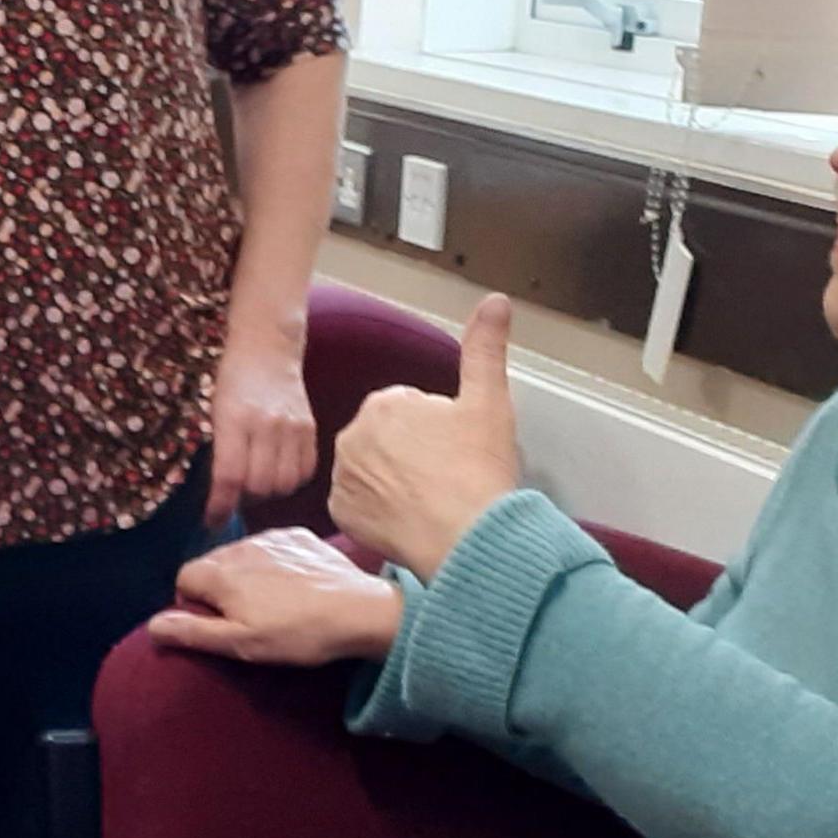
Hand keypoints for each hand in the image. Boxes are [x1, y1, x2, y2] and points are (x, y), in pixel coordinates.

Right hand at [150, 529, 404, 666]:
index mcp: (219, 573)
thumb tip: (152, 625)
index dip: (194, 605)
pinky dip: (274, 564)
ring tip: (274, 603)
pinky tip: (294, 586)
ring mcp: (272, 537)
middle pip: (211, 565)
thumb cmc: (296, 633)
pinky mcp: (299, 535)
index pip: (182, 579)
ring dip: (246, 575)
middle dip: (220, 589)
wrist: (360, 611)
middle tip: (249, 618)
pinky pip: (271, 547)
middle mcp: (240, 546)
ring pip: (241, 555)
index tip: (220, 626)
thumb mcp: (240, 643)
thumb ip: (192, 631)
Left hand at [205, 334, 316, 525]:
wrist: (267, 350)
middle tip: (235, 491)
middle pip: (259, 486)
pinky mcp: (312, 429)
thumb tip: (223, 497)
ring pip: (284, 484)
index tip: (213, 521)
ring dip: (268, 492)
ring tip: (257, 479)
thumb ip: (221, 452)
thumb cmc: (232, 383)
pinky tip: (278, 470)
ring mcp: (293, 427)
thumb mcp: (214, 413)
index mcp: (234, 419)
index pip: (230, 476)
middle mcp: (266, 425)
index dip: (221, 505)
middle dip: (244, 498)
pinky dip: (290, 480)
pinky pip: (305, 472)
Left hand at [330, 295, 526, 579]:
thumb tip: (496, 301)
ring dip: (393, 481)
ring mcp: (342, 476)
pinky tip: (409, 518)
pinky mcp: (340, 513)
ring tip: (430, 499)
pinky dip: (379, 513)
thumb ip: (485, 347)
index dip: (437, 432)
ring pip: (370, 471)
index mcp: (384, 404)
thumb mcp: (489, 401)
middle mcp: (352, 435)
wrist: (468, 536)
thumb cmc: (479, 471)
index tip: (455, 452)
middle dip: (411, 454)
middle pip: (385, 441)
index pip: (408, 411)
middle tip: (445, 476)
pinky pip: (359, 506)